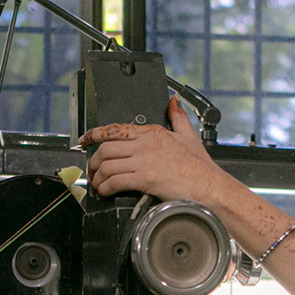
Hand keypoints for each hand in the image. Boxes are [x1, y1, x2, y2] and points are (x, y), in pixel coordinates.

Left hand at [77, 95, 228, 201]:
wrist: (209, 186)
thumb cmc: (200, 167)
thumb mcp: (189, 135)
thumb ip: (178, 117)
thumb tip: (174, 101)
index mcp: (152, 132)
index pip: (115, 129)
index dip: (94, 134)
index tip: (85, 140)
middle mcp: (145, 144)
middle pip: (106, 148)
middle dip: (93, 161)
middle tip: (91, 171)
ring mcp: (144, 161)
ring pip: (107, 165)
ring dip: (97, 178)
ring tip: (97, 186)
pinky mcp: (144, 178)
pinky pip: (115, 182)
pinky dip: (105, 189)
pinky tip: (105, 193)